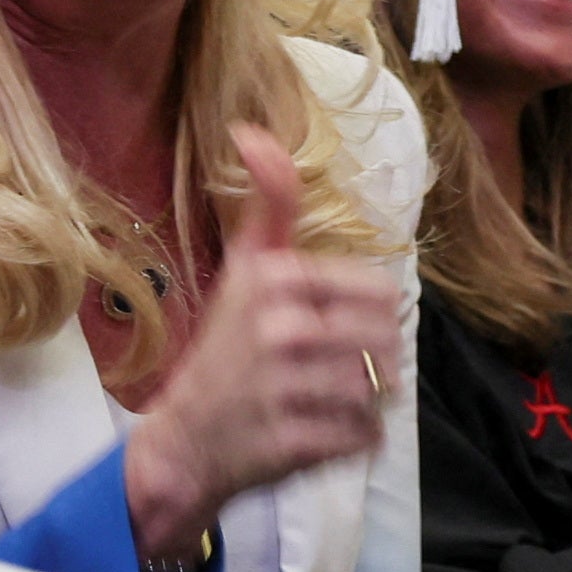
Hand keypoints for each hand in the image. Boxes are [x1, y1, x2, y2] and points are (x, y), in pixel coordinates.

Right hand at [116, 126, 397, 561]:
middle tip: (331, 372)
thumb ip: (268, 205)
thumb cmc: (225, 350)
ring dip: (364, 403)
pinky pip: (365, 435)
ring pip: (380, 390)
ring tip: (324, 402)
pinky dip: (354, 440)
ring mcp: (283, 387)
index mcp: (273, 279)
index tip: (326, 330)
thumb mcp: (243, 269)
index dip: (366, 318)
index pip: (378, 295)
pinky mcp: (292, 441)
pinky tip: (318, 432)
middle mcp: (278, 329)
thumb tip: (251, 130)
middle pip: (388, 342)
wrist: (183, 441)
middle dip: (372, 362)